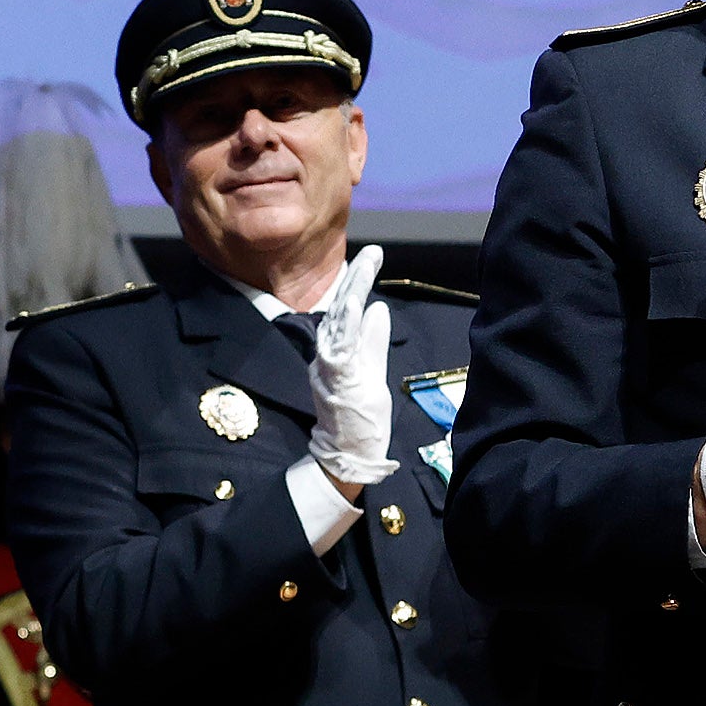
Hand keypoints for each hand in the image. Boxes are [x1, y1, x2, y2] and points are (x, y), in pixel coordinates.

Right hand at [302, 248, 400, 492]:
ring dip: (351, 294)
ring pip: (338, 323)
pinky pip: (339, 347)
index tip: (370, 258)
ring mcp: (329, 366)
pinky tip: (354, 303)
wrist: (348, 453)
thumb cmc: (359, 416)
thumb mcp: (372, 370)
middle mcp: (327, 355)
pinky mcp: (336, 379)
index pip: (344, 310)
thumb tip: (378, 307)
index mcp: (335, 352)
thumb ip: (373, 340)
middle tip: (372, 253)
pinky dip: (345, 324)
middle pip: (338, 309)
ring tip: (364, 268)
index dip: (356, 283)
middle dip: (355, 279)